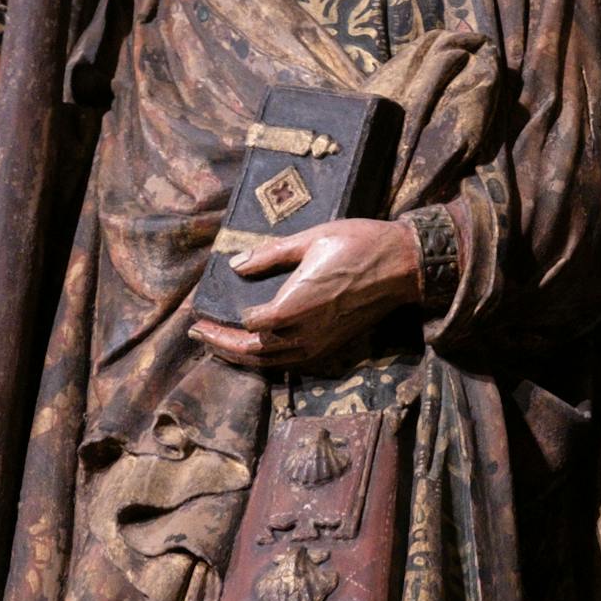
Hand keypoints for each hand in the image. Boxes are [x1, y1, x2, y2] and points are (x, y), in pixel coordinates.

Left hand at [190, 217, 420, 371]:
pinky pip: (291, 361)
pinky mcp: (332, 346)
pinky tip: (256, 350)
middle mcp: (306, 332)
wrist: (404, 266)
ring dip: (240, 356)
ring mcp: (321, 343)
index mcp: (297, 305)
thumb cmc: (359, 245)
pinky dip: (267, 359)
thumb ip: (271, 254)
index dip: (225, 319)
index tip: (206, 307)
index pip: (251, 323)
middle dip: (222, 344)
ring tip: (218, 345)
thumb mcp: (312, 239)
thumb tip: (237, 264)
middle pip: (254, 350)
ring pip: (271, 362)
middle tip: (197, 332)